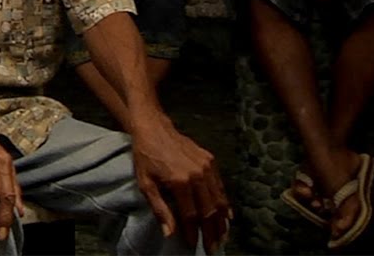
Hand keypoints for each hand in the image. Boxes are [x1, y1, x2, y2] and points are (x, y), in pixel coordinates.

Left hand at [129, 116, 229, 248]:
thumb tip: (170, 233)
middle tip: (213, 247)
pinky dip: (225, 203)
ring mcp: (206, 167)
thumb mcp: (146, 183)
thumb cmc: (146, 156)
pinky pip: (221, 187)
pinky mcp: (211, 161)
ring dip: (222, 221)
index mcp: (179, 181)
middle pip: (209, 211)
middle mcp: (196, 175)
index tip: (193, 244)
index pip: (191, 215)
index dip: (193, 232)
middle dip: (211, 232)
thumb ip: (159, 208)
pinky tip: (227, 216)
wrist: (154, 128)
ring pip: (219, 200)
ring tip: (222, 237)